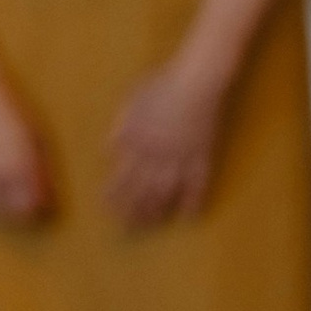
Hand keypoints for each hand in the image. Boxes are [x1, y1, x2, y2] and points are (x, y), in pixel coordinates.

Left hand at [105, 58, 227, 227]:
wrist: (197, 81)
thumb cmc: (161, 86)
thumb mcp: (131, 103)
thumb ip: (120, 128)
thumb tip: (110, 151)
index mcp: (136, 140)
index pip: (121, 175)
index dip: (114, 194)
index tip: (106, 208)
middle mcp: (156, 154)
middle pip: (142, 189)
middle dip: (132, 211)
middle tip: (124, 228)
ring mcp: (181, 157)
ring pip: (166, 192)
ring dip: (156, 211)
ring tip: (149, 226)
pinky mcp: (203, 157)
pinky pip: (198, 185)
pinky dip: (193, 202)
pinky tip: (188, 217)